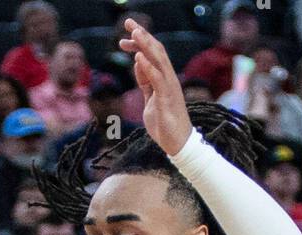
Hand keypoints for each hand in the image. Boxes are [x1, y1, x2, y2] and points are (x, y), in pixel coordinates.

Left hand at [120, 19, 191, 156]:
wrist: (178, 145)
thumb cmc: (165, 125)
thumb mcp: (150, 100)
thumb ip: (146, 82)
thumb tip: (138, 64)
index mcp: (164, 79)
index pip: (151, 55)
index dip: (138, 44)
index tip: (123, 39)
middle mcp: (168, 79)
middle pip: (156, 50)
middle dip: (142, 35)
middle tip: (128, 22)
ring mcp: (169, 88)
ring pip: (158, 60)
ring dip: (145, 45)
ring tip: (134, 32)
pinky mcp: (167, 99)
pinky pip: (157, 79)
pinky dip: (148, 67)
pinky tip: (138, 57)